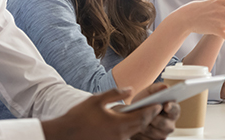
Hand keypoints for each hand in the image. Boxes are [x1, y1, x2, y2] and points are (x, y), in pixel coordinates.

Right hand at [41, 88, 161, 139]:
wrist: (65, 135)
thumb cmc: (79, 116)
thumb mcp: (96, 100)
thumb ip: (115, 93)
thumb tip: (130, 89)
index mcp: (118, 124)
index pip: (142, 117)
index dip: (152, 110)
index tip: (159, 104)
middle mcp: (120, 136)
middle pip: (141, 126)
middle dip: (149, 117)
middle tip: (156, 108)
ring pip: (133, 132)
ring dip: (139, 124)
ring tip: (144, 114)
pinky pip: (124, 137)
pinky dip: (129, 130)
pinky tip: (128, 123)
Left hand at [130, 83, 179, 139]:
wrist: (131, 114)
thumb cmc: (143, 102)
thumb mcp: (149, 92)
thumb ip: (157, 88)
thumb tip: (165, 86)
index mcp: (172, 111)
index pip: (175, 110)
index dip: (171, 108)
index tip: (165, 105)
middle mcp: (170, 125)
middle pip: (165, 124)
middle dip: (154, 118)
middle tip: (144, 113)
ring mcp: (162, 135)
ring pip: (153, 133)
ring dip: (144, 126)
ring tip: (136, 120)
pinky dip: (138, 134)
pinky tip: (134, 129)